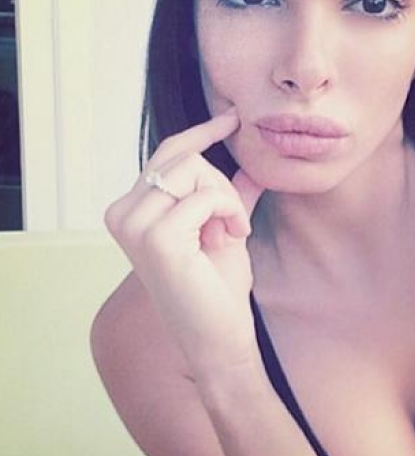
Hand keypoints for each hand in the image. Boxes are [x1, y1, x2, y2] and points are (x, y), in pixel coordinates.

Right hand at [105, 109, 263, 373]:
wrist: (218, 337)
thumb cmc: (216, 288)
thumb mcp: (222, 228)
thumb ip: (228, 195)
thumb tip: (250, 163)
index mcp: (130, 211)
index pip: (165, 154)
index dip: (200, 133)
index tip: (231, 118)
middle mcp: (123, 214)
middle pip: (183, 158)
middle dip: (219, 184)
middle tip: (233, 221)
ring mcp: (135, 225)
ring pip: (194, 171)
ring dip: (224, 198)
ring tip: (231, 230)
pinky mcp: (156, 237)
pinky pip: (206, 196)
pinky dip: (229, 211)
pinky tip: (232, 237)